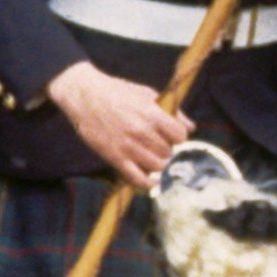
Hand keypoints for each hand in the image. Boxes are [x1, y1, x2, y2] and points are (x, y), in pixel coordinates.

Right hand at [48, 60, 188, 189]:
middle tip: (160, 146)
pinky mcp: (115, 157)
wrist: (85, 95)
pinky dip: (148, 184)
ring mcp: (128, 146)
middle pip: (169, 152)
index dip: (178, 137)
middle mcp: (142, 132)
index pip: (180, 136)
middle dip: (168, 150)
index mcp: (152, 114)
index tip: (173, 136)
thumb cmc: (117, 92)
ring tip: (154, 157)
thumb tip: (191, 127)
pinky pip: (137, 178)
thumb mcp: (146, 94)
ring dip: (159, 164)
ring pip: (157, 166)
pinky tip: (152, 182)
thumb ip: (171, 111)